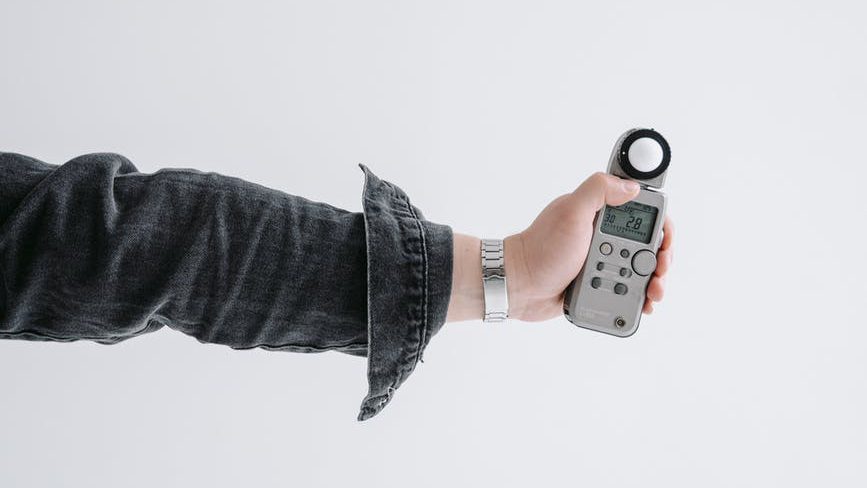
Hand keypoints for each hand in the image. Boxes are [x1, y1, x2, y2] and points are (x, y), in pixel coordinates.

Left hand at [503, 172, 673, 321]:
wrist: (520, 286)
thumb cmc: (541, 249)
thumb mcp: (570, 212)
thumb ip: (598, 191)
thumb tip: (632, 187)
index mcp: (600, 215)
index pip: (643, 215)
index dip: (661, 228)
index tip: (664, 243)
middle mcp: (604, 237)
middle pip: (648, 246)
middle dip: (662, 260)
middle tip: (660, 272)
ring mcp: (602, 262)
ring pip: (641, 272)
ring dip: (654, 282)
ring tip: (653, 294)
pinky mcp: (598, 284)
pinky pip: (627, 291)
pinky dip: (639, 298)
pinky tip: (644, 305)